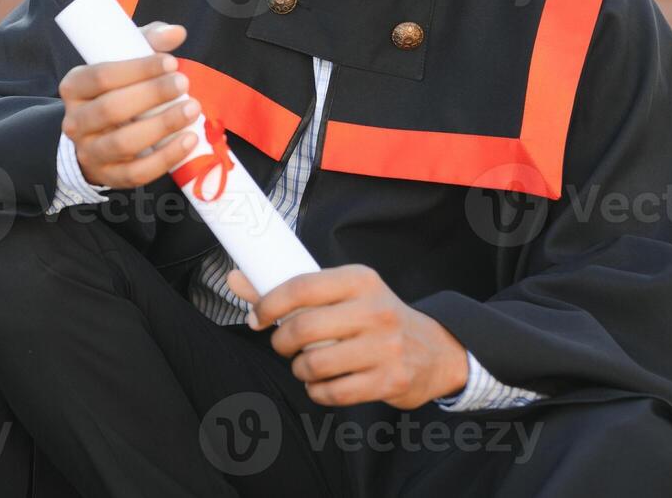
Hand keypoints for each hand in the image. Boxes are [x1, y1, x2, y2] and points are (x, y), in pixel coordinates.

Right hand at [58, 21, 199, 189]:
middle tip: (184, 82)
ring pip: (123, 143)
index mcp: (74, 87)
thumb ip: (147, 42)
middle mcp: (75, 121)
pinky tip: (188, 140)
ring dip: (162, 125)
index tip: (170, 61)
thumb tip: (175, 33)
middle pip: (111, 109)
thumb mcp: (122, 60)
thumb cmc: (114, 90)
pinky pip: (136, 172)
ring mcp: (90, 152)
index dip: (137, 69)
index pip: (101, 76)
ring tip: (192, 109)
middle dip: (151, 95)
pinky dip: (165, 158)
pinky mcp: (108, 176)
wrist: (95, 136)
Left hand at [226, 265, 468, 409]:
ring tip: (306, 365)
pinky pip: (334, 392)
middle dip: (281, 342)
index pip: (300, 287)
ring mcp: (385, 347)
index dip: (269, 304)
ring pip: (315, 364)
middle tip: (283, 345)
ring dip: (300, 370)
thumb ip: (290, 288)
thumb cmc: (375, 317)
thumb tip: (236, 278)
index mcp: (359, 280)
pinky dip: (318, 392)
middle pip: (303, 328)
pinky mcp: (391, 381)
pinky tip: (323, 384)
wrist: (435, 350)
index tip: (256, 318)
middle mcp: (375, 310)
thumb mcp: (342, 293)